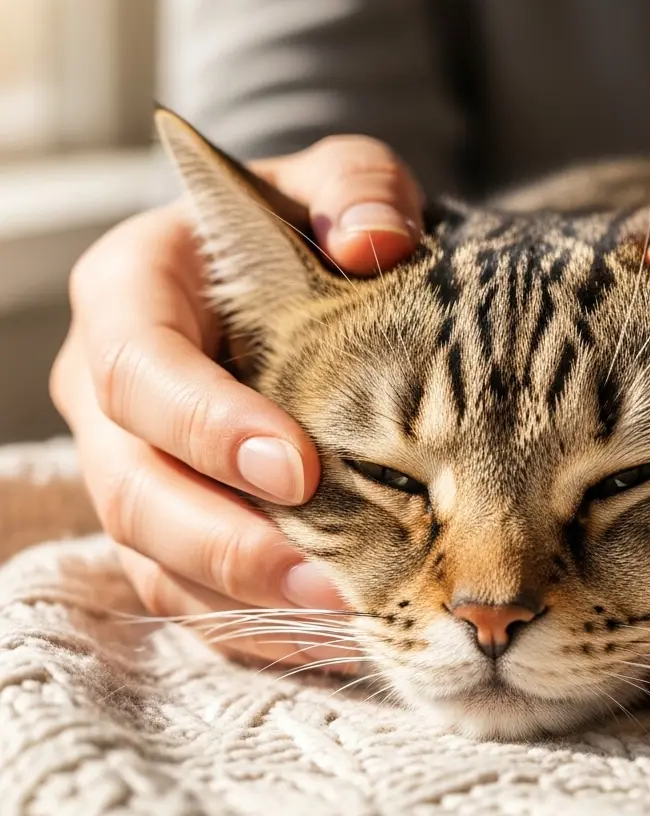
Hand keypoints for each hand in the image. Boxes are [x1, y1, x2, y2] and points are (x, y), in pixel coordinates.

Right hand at [51, 135, 423, 668]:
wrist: (305, 277)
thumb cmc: (312, 227)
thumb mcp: (338, 182)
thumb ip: (357, 188)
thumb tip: (371, 243)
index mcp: (132, 296)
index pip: (138, 368)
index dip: (204, 426)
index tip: (295, 468)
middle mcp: (113, 393)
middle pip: (132, 485)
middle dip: (225, 540)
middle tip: (329, 577)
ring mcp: (135, 466)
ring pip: (154, 557)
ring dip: (244, 598)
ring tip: (347, 616)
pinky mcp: (171, 524)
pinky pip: (190, 592)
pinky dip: (254, 622)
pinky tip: (330, 633)